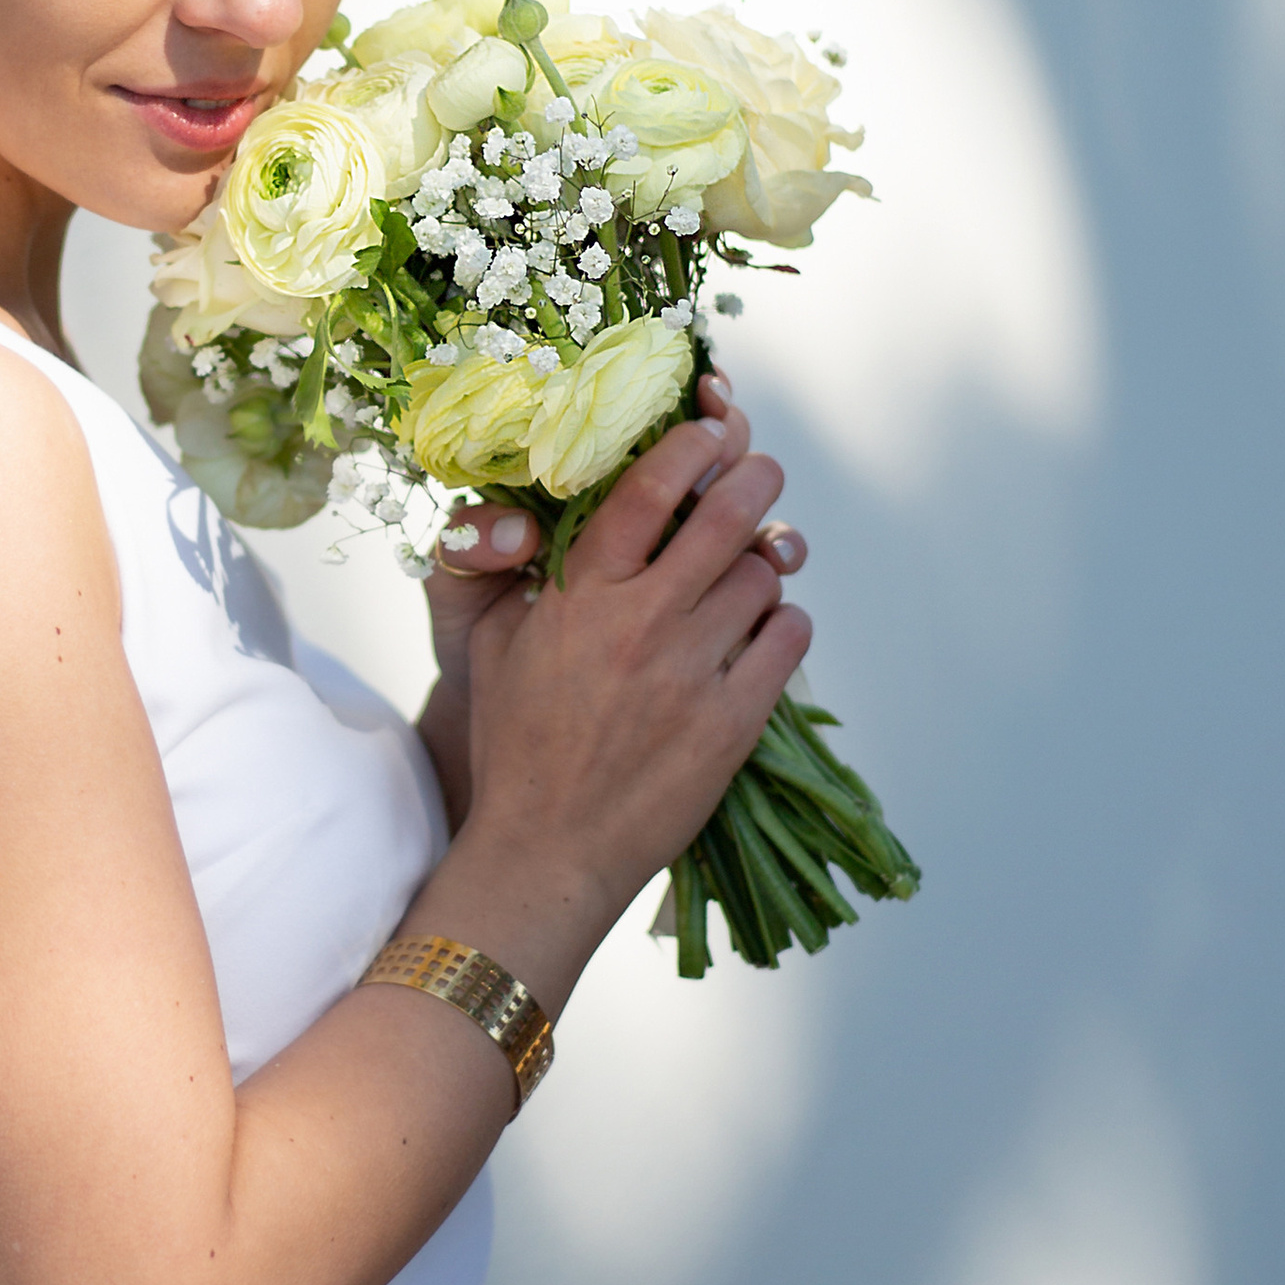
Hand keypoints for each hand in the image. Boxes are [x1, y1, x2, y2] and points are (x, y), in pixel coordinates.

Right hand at [413, 373, 806, 832]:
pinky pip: (788, 638)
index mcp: (582, 597)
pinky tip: (767, 627)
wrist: (546, 850)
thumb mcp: (496, 645)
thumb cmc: (515, 745)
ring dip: (765, 561)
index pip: (648, 488)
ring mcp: (692, 672)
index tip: (709, 434)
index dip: (689, 447)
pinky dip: (784, 622)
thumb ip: (528, 573)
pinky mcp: (733, 722)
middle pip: (726, 516)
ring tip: (752, 569)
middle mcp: (642, 624)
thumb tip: (552, 511)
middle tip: (761, 472)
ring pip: (763, 575)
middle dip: (756, 478)